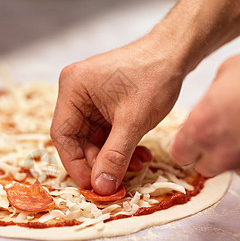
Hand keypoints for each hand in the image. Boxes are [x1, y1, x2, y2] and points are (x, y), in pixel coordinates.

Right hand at [51, 32, 185, 194]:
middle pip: (78, 139)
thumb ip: (114, 156)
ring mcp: (91, 97)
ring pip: (95, 138)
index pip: (63, 135)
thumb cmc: (153, 77)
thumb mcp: (132, 122)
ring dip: (114, 155)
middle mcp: (76, 92)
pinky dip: (121, 145)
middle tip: (118, 179)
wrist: (176, 53)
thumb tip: (101, 188)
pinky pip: (107, 131)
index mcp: (72, 88)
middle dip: (100, 161)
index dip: (76, 164)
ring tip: (137, 165)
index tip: (94, 186)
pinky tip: (139, 154)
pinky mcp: (105, 101)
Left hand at [171, 34, 239, 178]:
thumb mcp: (223, 77)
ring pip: (237, 169)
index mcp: (202, 130)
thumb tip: (206, 112)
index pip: (180, 155)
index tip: (192, 139)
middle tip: (224, 133)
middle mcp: (224, 154)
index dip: (186, 145)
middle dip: (210, 153)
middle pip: (205, 167)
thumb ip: (207, 104)